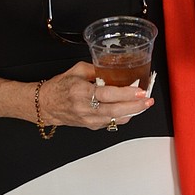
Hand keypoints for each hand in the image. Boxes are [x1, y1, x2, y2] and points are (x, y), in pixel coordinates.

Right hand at [37, 61, 153, 129]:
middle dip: (135, 106)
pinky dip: (124, 116)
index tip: (140, 90)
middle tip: (148, 100)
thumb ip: (97, 70)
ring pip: (116, 119)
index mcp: (81, 92)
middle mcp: (85, 108)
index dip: (126, 94)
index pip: (108, 94)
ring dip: (133, 112)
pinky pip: (112, 122)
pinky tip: (132, 110)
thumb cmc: (59, 87)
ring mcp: (88, 119)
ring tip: (144, 104)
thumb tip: (116, 68)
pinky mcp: (91, 125)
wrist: (46, 105)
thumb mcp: (76, 71)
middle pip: (115, 110)